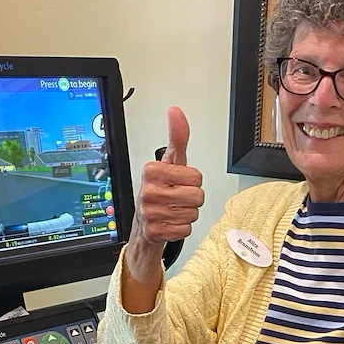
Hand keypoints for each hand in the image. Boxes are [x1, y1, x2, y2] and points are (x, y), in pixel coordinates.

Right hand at [130, 107, 204, 250]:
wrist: (145, 222)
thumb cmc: (161, 190)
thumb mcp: (171, 162)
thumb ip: (178, 138)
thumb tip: (176, 112)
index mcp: (152, 171)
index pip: (197, 177)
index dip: (192, 181)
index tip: (178, 182)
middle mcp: (148, 191)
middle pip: (198, 196)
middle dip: (192, 199)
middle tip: (178, 198)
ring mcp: (150, 213)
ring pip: (193, 214)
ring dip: (187, 214)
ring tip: (174, 210)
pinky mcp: (155, 231)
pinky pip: (185, 229)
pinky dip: (181, 228)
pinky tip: (170, 222)